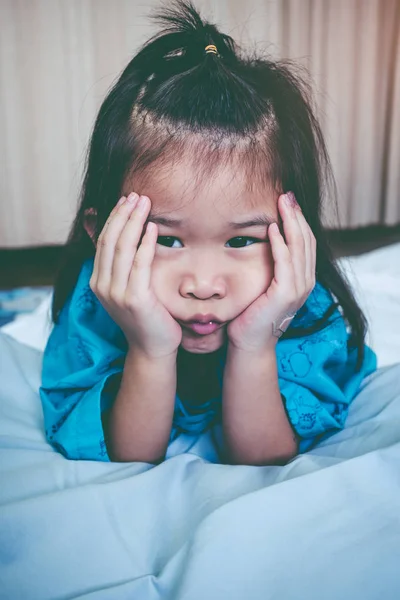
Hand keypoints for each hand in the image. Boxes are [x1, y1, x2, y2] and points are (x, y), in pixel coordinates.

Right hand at [89, 192, 181, 358]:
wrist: (153, 347)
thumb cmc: (147, 316)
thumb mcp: (128, 289)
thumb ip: (124, 267)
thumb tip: (128, 237)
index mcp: (98, 282)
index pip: (103, 242)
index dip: (114, 218)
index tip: (126, 200)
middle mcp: (102, 286)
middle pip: (110, 240)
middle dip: (123, 214)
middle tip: (136, 195)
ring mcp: (116, 293)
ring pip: (123, 248)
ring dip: (134, 222)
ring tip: (145, 203)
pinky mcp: (135, 299)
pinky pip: (140, 264)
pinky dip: (146, 243)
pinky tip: (153, 228)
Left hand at [226, 192, 315, 352]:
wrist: (249, 342)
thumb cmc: (252, 313)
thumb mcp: (265, 285)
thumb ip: (271, 266)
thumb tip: (265, 242)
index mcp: (302, 278)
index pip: (306, 242)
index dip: (299, 220)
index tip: (288, 201)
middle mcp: (305, 282)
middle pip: (306, 240)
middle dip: (296, 215)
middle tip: (286, 194)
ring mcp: (298, 288)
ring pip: (299, 248)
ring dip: (290, 223)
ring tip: (282, 203)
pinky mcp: (286, 294)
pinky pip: (285, 263)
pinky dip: (280, 244)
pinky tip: (272, 229)